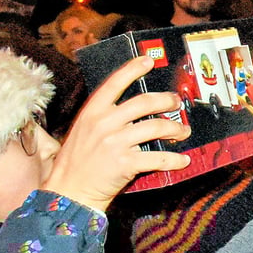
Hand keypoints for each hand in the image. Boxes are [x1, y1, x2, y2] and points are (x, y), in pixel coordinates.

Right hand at [43, 56, 190, 211]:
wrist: (69, 191)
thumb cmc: (78, 162)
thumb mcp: (83, 131)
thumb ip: (104, 118)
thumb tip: (132, 109)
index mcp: (92, 111)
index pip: (115, 82)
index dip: (133, 68)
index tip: (149, 61)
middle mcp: (104, 122)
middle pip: (144, 102)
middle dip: (166, 101)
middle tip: (176, 103)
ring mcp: (116, 142)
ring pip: (157, 126)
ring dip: (176, 128)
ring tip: (183, 131)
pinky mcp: (126, 162)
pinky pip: (159, 158)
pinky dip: (175, 159)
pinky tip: (183, 160)